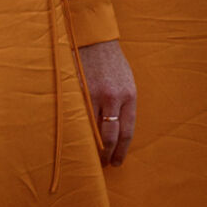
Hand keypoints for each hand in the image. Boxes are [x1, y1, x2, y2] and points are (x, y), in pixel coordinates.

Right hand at [78, 41, 136, 166]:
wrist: (96, 42)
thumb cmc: (113, 64)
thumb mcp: (127, 84)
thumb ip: (124, 106)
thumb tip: (119, 132)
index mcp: (129, 96)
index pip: (127, 132)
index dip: (121, 150)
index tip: (117, 162)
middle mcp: (113, 98)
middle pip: (110, 136)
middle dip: (107, 154)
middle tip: (104, 165)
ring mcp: (93, 95)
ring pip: (92, 130)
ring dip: (92, 147)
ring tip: (91, 158)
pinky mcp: (78, 92)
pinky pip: (79, 118)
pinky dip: (79, 132)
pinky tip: (78, 141)